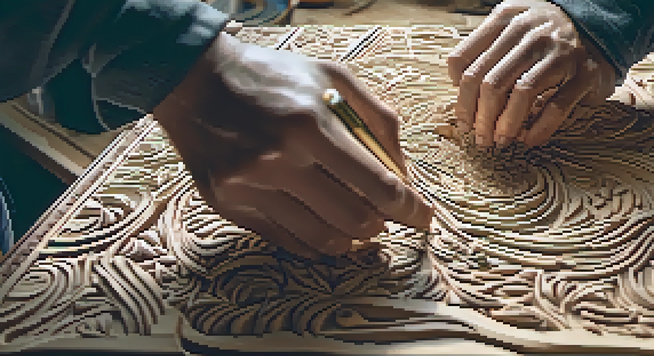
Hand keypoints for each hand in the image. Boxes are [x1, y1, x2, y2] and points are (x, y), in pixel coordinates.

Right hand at [153, 32, 431, 259]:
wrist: (195, 80)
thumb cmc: (273, 75)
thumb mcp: (332, 77)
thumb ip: (377, 120)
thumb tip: (405, 172)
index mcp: (309, 124)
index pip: (377, 185)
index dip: (409, 208)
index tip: (423, 218)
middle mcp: (276, 159)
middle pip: (352, 219)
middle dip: (380, 224)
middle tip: (384, 216)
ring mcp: (248, 186)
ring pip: (319, 238)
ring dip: (350, 238)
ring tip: (358, 225)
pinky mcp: (228, 204)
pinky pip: (285, 240)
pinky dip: (315, 242)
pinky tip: (325, 229)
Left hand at [447, 0, 615, 147]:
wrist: (604, 21)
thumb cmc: (548, 32)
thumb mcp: (513, 25)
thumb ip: (486, 47)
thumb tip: (457, 84)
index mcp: (506, 20)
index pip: (465, 61)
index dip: (459, 96)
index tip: (463, 117)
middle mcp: (530, 32)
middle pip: (489, 82)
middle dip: (478, 118)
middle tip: (478, 138)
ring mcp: (559, 52)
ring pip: (520, 94)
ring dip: (505, 125)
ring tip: (499, 141)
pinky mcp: (586, 72)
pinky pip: (557, 106)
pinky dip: (539, 128)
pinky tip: (528, 140)